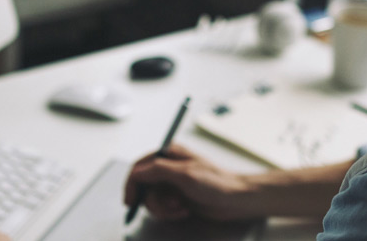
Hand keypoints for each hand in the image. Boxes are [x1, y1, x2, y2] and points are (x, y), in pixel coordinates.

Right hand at [123, 143, 257, 220]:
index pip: (139, 167)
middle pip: (143, 187)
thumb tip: (136, 172)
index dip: (131, 185)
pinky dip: (171, 213)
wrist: (236, 200)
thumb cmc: (216, 183)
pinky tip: (185, 211)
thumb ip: (157, 171)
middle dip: (155, 201)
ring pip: (152, 200)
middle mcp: (167, 167)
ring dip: (165, 209)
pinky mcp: (177, 197)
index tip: (129, 202)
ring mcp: (172, 183)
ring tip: (181, 208)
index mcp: (168, 154)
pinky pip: (163, 208)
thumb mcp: (185, 174)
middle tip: (171, 205)